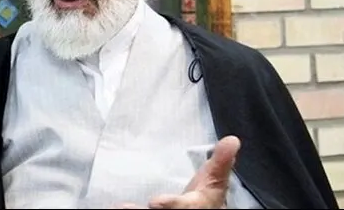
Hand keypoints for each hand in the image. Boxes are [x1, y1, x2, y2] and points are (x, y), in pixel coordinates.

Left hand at [114, 136, 240, 208]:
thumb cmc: (206, 198)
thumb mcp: (215, 181)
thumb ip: (221, 162)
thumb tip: (232, 140)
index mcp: (193, 207)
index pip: (182, 207)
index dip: (170, 205)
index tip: (154, 201)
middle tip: (125, 207)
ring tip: (117, 207)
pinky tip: (111, 207)